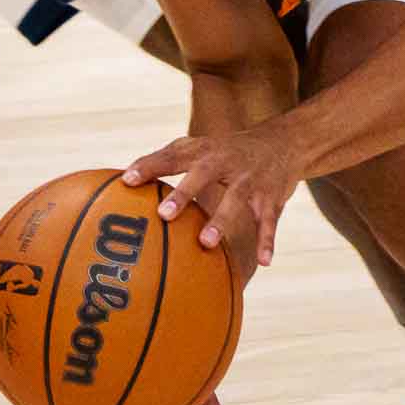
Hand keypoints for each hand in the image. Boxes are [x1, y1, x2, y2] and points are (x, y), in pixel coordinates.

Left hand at [124, 123, 301, 272]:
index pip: (172, 156)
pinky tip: (265, 262)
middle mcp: (226, 161)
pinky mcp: (271, 198)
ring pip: (236, 200)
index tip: (127, 180)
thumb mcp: (199, 147)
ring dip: (221, 221)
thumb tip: (122, 181)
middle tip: (164, 214)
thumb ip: (164, 160)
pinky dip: (267, 241)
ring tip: (205, 243)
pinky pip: (269, 221)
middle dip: (184, 193)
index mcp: (204, 151)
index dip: (149, 166)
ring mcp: (250, 180)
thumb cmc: (227, 150)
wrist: (282, 142)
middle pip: (203, 174)